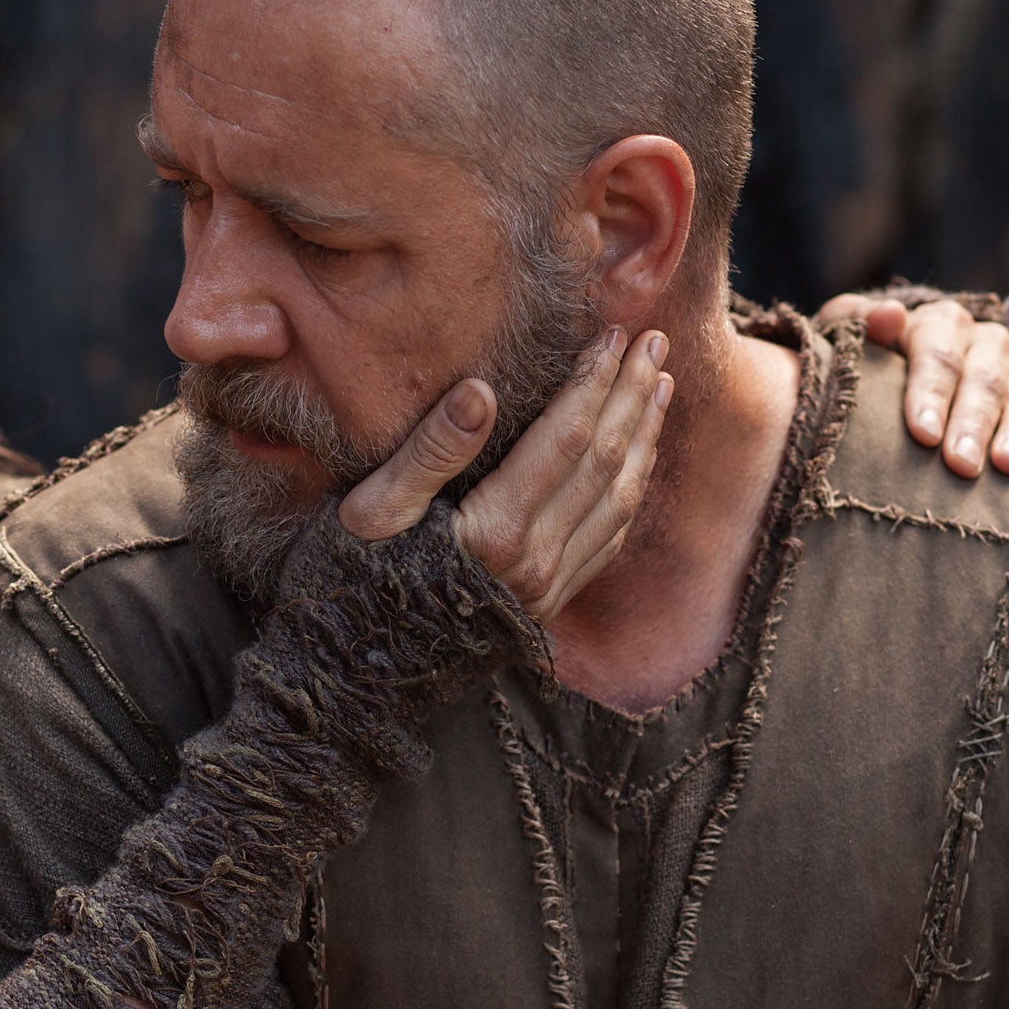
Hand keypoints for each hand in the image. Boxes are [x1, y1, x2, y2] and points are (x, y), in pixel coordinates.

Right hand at [338, 327, 668, 618]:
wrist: (352, 672)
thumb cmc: (348, 579)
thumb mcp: (371, 509)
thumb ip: (430, 452)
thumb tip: (481, 391)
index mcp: (494, 530)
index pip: (565, 439)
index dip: (592, 382)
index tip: (612, 336)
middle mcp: (534, 561)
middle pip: (604, 462)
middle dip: (632, 396)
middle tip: (656, 342)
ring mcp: (547, 588)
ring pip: (618, 500)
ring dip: (644, 438)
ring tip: (660, 387)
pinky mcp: (547, 605)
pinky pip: (608, 540)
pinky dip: (631, 490)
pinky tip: (637, 460)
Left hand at [816, 293, 1008, 476]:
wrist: (895, 367)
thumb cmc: (863, 359)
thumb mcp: (845, 333)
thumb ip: (857, 322)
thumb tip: (889, 315)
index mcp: (938, 324)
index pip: (937, 355)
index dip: (930, 393)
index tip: (921, 433)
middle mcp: (983, 343)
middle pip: (984, 380)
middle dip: (973, 423)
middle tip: (961, 464)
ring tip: (1007, 466)